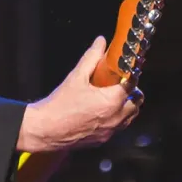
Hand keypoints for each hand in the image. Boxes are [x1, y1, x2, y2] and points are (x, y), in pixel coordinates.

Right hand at [16, 36, 140, 152]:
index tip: (126, 69)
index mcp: (112, 100)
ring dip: (126, 106)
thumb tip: (100, 41)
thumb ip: (91, 57)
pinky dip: (116, 119)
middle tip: (119, 83)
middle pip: (136, 102)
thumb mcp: (76, 76)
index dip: (131, 74)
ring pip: (129, 117)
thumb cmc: (60, 104)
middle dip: (131, 91)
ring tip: (111, 97)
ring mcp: (111, 131)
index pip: (132, 83)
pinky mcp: (103, 140)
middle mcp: (116, 118)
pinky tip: (102, 111)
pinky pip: (118, 128)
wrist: (45, 130)